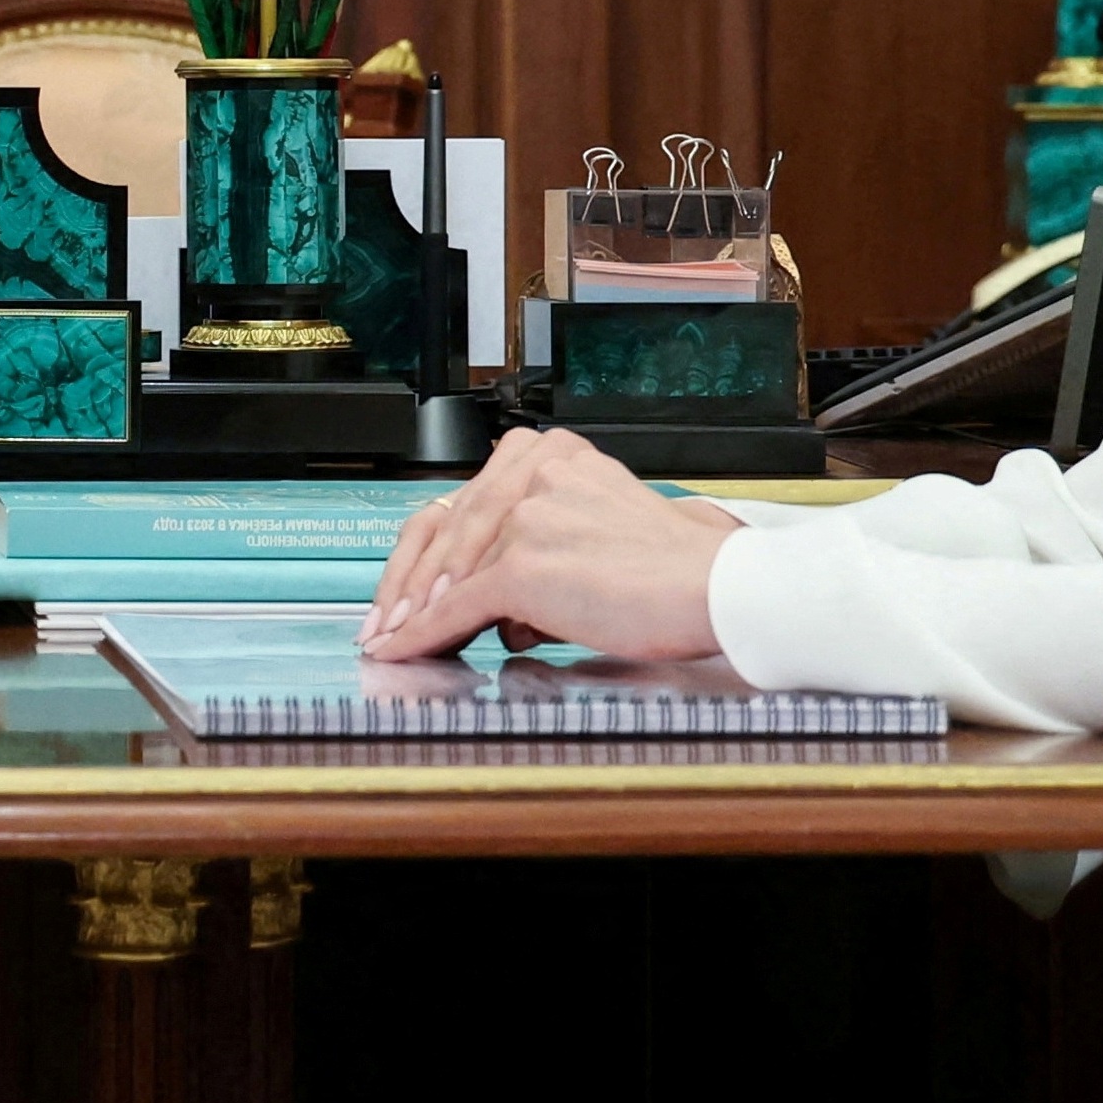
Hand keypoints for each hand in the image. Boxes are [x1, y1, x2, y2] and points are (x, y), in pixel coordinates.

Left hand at [360, 424, 739, 662]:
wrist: (715, 588)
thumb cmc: (678, 571)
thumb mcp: (602, 528)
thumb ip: (548, 545)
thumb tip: (503, 605)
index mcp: (555, 453)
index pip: (469, 498)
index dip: (430, 546)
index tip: (413, 580)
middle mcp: (535, 471)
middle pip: (444, 525)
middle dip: (409, 579)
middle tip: (386, 617)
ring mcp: (527, 516)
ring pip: (449, 569)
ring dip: (414, 611)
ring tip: (395, 640)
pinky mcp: (524, 564)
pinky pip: (457, 606)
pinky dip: (423, 632)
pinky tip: (405, 649)